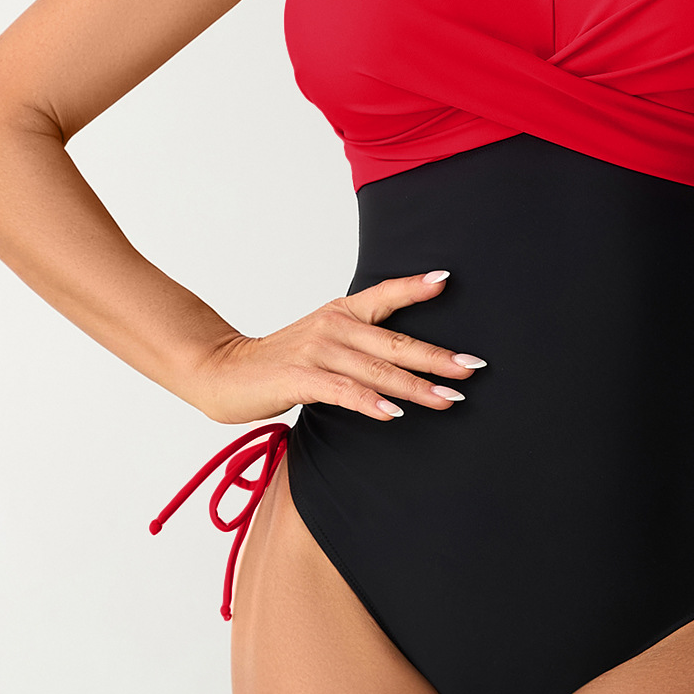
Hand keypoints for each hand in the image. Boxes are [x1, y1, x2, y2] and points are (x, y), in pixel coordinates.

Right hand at [185, 269, 486, 423]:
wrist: (220, 371)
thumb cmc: (279, 362)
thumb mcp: (323, 342)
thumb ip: (360, 346)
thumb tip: (405, 361)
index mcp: (341, 312)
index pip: (384, 295)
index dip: (414, 286)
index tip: (446, 279)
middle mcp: (333, 326)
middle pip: (395, 342)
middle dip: (437, 358)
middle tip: (473, 367)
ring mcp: (317, 351)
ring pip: (377, 371)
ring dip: (415, 387)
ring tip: (449, 400)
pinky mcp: (300, 378)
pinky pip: (344, 391)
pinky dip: (371, 403)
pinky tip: (395, 414)